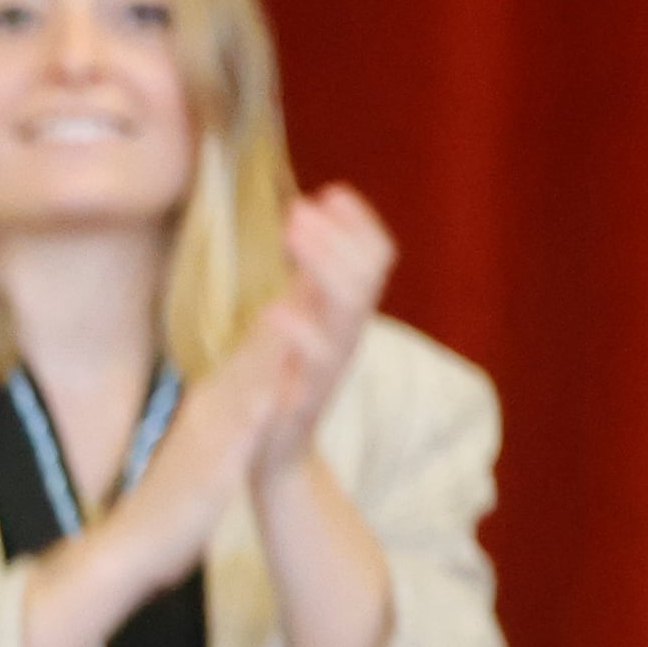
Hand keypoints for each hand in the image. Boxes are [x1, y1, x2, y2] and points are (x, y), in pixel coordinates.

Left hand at [248, 183, 394, 469]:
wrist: (277, 455)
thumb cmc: (285, 380)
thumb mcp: (302, 319)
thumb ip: (308, 277)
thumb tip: (308, 218)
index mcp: (344, 315)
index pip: (374, 258)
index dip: (359, 223)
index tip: (332, 191)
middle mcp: (346, 336)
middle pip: (367, 276)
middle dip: (339, 235)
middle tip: (302, 205)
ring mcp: (331, 366)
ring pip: (348, 312)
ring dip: (323, 266)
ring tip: (292, 233)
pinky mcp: (307, 398)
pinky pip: (312, 364)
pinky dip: (298, 332)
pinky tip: (274, 307)